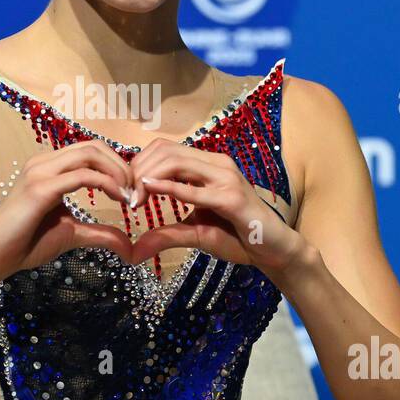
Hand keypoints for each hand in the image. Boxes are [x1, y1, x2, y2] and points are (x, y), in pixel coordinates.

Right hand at [0, 139, 134, 288]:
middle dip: (122, 165)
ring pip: (90, 153)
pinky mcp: (40, 187)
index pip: (91, 150)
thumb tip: (129, 246)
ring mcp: (40, 172)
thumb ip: (99, 233)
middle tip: (136, 190)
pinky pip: (83, 175)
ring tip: (129, 194)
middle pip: (94, 146)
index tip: (132, 191)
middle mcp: (44, 162)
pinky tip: (119, 198)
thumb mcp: (72, 234)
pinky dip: (107, 184)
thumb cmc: (26, 244)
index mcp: (49, 167)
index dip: (117, 165)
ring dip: (117, 171)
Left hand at [127, 139, 304, 274]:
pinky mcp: (233, 199)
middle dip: (138, 169)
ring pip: (178, 162)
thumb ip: (166, 235)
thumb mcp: (195, 233)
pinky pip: (196, 190)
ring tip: (134, 199)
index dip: (139, 164)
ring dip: (148, 177)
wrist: (274, 249)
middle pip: (166, 151)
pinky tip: (150, 189)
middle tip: (125, 196)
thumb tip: (134, 250)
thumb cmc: (237, 236)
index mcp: (208, 166)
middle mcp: (217, 164)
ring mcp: (227, 179)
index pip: (165, 149)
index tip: (126, 190)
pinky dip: (170, 188)